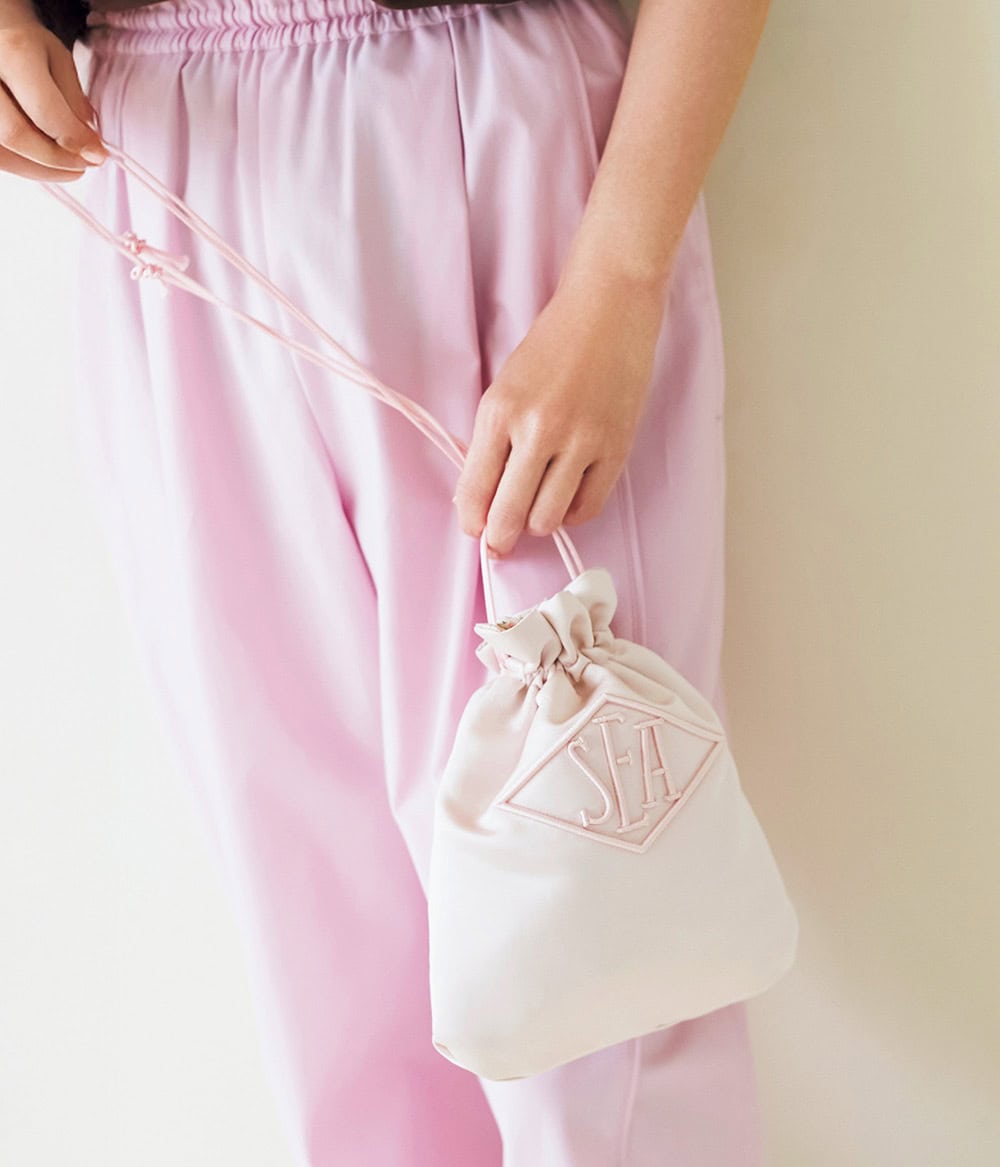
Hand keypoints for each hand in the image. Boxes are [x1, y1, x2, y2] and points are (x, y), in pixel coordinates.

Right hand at [0, 0, 107, 183]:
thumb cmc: (24, 42)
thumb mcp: (57, 58)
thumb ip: (73, 98)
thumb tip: (88, 143)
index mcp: (13, 53)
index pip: (44, 110)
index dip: (75, 139)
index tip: (98, 153)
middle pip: (16, 135)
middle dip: (58, 158)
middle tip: (86, 163)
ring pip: (4, 151)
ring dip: (42, 168)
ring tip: (71, 166)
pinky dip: (24, 164)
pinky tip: (47, 164)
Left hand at [452, 265, 668, 558]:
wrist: (608, 309)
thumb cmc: (552, 345)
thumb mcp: (505, 386)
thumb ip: (494, 440)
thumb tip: (483, 495)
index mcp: (501, 411)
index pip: (476, 487)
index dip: (473, 520)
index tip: (476, 529)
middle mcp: (538, 430)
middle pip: (510, 514)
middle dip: (500, 538)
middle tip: (500, 543)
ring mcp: (580, 442)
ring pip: (549, 518)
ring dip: (538, 523)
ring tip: (537, 511)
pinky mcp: (615, 448)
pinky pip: (588, 506)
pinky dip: (572, 514)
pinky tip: (566, 502)